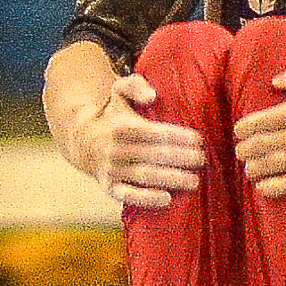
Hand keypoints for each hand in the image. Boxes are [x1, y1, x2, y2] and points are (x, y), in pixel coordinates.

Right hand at [72, 73, 203, 208]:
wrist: (83, 140)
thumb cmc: (112, 115)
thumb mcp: (118, 91)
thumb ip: (135, 85)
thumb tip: (152, 96)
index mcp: (121, 126)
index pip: (155, 132)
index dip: (179, 137)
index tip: (200, 140)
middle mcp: (114, 149)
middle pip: (153, 155)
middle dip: (181, 158)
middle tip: (203, 160)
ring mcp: (111, 170)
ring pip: (144, 176)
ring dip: (171, 179)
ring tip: (194, 181)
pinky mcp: (109, 188)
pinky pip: (127, 195)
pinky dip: (146, 199)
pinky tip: (167, 198)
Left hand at [232, 57, 285, 196]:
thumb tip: (274, 82)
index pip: (262, 121)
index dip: (245, 128)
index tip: (240, 131)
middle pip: (264, 144)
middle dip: (246, 150)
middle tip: (241, 152)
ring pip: (276, 164)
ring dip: (256, 168)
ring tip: (248, 169)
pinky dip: (275, 186)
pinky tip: (262, 187)